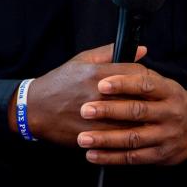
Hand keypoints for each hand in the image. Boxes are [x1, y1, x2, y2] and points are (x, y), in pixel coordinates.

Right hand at [10, 43, 148, 146]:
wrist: (33, 109)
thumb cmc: (58, 83)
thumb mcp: (80, 61)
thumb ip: (110, 53)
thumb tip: (141, 50)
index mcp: (95, 72)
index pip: (137, 72)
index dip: (149, 77)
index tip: (150, 82)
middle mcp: (97, 93)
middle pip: (139, 96)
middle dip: (150, 99)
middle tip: (152, 101)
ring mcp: (95, 116)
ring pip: (133, 119)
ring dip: (143, 119)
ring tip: (145, 117)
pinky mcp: (93, 134)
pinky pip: (121, 137)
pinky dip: (130, 134)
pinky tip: (132, 130)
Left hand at [76, 67, 186, 164]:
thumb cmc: (169, 100)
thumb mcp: (160, 82)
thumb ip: (139, 68)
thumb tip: (133, 48)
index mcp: (168, 90)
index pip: (145, 84)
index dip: (123, 84)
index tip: (100, 84)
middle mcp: (170, 113)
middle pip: (137, 111)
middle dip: (109, 111)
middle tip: (84, 110)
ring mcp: (166, 136)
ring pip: (133, 138)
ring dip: (106, 139)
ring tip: (83, 137)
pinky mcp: (160, 155)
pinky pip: (133, 157)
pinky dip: (111, 157)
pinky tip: (92, 154)